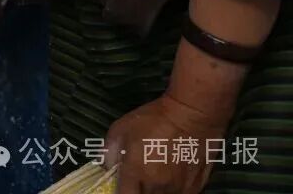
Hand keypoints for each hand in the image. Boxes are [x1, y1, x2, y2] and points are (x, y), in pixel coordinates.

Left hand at [105, 93, 227, 193]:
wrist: (191, 115)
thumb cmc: (156, 119)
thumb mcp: (121, 128)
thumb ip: (109, 151)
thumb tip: (107, 166)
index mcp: (136, 172)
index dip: (120, 192)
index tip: (120, 186)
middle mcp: (156, 186)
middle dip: (137, 190)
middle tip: (137, 178)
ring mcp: (177, 189)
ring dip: (155, 191)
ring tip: (154, 174)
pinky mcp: (194, 189)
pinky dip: (172, 190)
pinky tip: (170, 176)